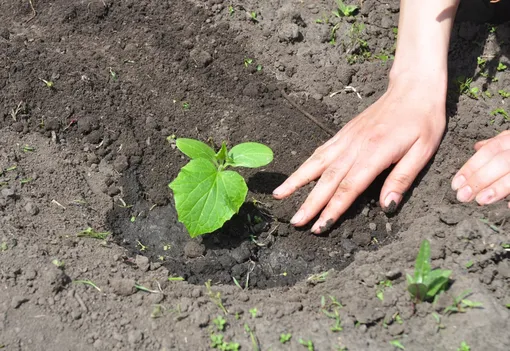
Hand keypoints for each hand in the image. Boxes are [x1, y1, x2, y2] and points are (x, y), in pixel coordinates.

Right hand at [273, 81, 446, 233]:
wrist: (412, 88)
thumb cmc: (422, 120)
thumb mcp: (423, 151)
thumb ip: (402, 179)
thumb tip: (387, 206)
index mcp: (374, 153)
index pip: (349, 187)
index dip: (333, 209)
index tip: (320, 226)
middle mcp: (354, 146)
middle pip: (327, 180)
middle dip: (310, 203)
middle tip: (295, 222)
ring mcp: (345, 139)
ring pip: (316, 164)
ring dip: (297, 182)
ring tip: (279, 196)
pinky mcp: (342, 133)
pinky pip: (320, 152)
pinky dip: (305, 165)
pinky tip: (295, 176)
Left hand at [452, 130, 509, 207]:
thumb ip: (496, 144)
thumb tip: (477, 147)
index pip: (489, 151)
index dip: (471, 167)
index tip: (455, 184)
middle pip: (500, 162)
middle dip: (479, 179)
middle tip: (462, 196)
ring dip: (497, 188)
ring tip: (481, 200)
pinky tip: (508, 207)